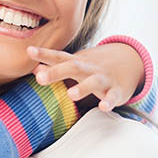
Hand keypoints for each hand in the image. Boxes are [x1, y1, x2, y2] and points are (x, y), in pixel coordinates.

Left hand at [29, 43, 143, 111]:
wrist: (129, 63)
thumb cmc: (92, 68)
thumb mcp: (75, 65)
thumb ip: (55, 67)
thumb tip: (34, 69)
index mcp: (77, 62)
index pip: (58, 56)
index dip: (44, 54)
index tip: (29, 50)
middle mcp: (89, 68)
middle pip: (72, 67)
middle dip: (56, 72)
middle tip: (40, 78)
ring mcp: (104, 79)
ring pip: (93, 82)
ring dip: (83, 88)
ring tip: (71, 95)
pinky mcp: (117, 90)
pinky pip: (114, 96)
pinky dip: (109, 101)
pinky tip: (103, 107)